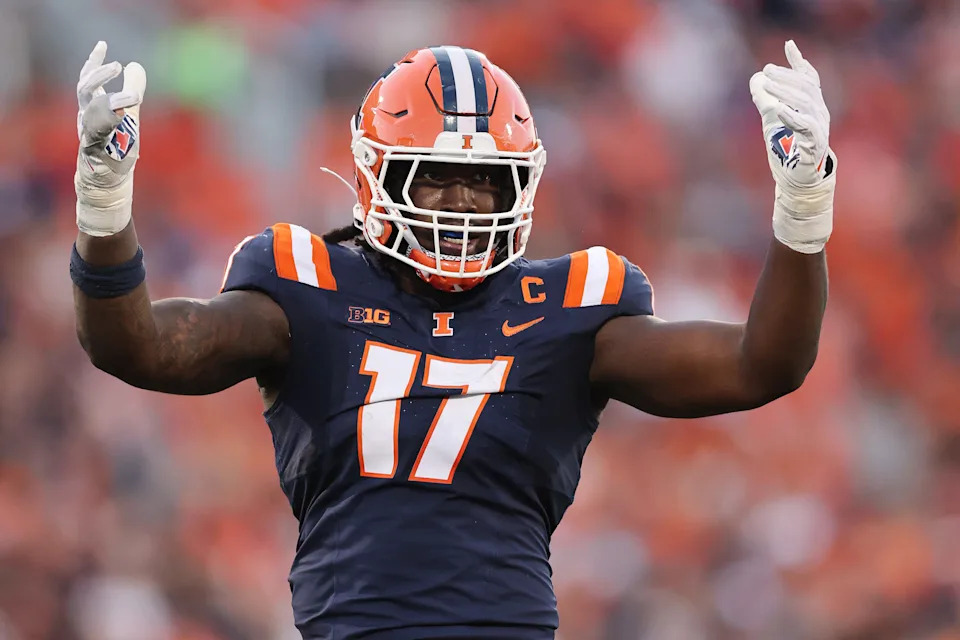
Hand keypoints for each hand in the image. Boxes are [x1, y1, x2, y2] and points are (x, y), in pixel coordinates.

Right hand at [75, 41, 146, 236]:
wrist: (108, 181)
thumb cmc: (116, 148)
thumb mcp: (128, 115)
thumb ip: (131, 90)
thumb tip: (136, 66)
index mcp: (93, 108)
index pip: (88, 79)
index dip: (94, 62)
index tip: (103, 45)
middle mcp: (87, 118)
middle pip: (84, 90)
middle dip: (99, 76)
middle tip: (117, 65)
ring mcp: (89, 136)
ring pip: (91, 113)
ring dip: (110, 101)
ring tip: (133, 97)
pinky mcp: (95, 153)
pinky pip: (98, 137)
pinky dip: (110, 127)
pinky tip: (123, 117)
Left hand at [750, 40, 836, 253]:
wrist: (800, 180)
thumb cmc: (788, 151)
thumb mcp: (775, 121)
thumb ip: (767, 100)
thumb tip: (755, 80)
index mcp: (812, 106)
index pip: (810, 79)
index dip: (799, 63)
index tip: (788, 45)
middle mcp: (819, 114)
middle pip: (806, 88)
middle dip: (786, 77)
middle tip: (766, 70)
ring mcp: (819, 129)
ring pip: (806, 104)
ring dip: (785, 92)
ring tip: (768, 85)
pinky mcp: (814, 145)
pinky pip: (805, 127)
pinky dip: (791, 116)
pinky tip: (778, 109)